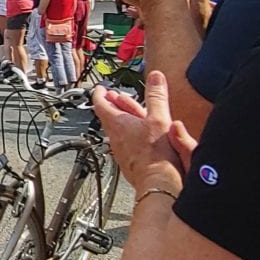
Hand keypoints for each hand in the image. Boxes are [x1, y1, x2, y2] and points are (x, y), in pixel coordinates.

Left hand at [92, 70, 187, 195]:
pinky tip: (141, 137)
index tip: (101, 88)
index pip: (101, 104)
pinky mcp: (129, 163)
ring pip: (117, 131)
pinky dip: (130, 135)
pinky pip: (126, 145)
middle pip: (108, 118)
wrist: (158, 183)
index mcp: (118, 124)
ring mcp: (121, 151)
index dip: (100, 93)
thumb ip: (156, 96)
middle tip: (115, 98)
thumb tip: (155, 76)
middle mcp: (115, 138)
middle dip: (113, 105)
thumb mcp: (159, 118)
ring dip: (122, 120)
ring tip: (130, 114)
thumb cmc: (157, 155)